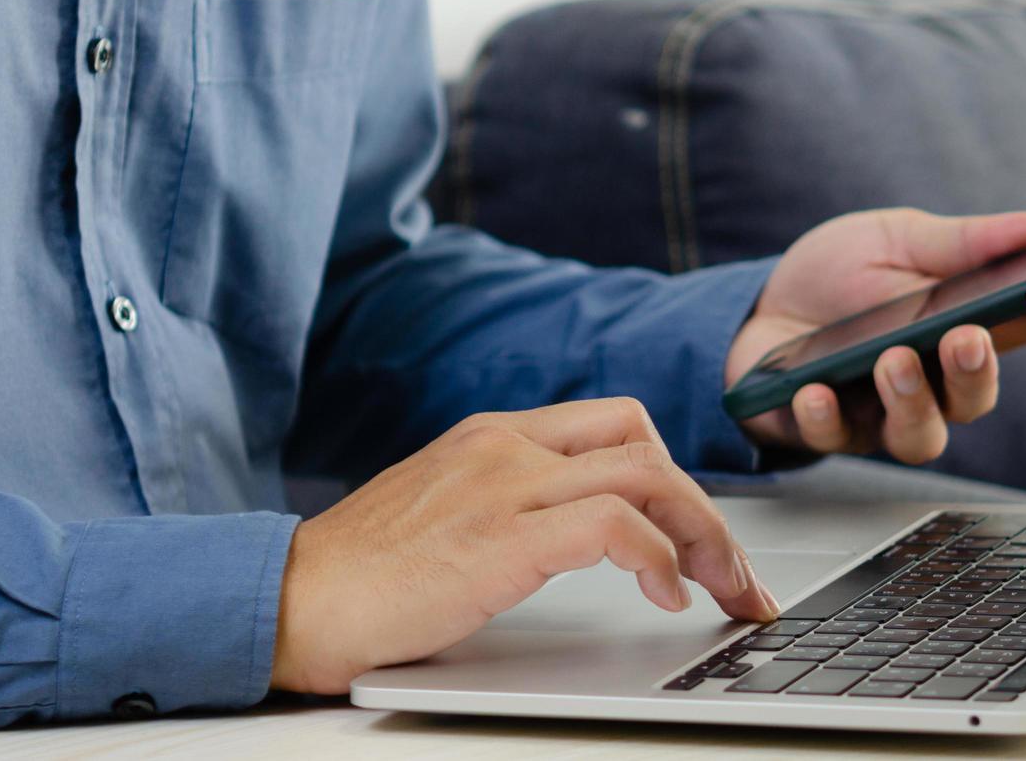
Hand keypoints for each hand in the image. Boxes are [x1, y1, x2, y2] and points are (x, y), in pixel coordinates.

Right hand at [270, 398, 779, 693]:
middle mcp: (505, 446)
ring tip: (722, 589)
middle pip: (643, 442)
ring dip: (705, 536)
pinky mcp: (499, 537)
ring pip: (646, 476)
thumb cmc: (363, 573)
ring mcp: (502, 484)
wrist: (291, 599)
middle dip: (706, 509)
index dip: (674, 478)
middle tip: (734, 575)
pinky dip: (658, 556)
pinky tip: (664, 592)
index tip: (702, 541)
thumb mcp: (448, 515)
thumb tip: (584, 537)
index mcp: (494, 437)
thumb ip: (510, 506)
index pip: (614, 425)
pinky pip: (614, 526)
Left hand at [726, 208, 1025, 462]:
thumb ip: (962, 243)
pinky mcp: (823, 429)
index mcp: (959, 327)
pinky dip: (825, 414)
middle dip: (978, 371)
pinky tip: (814, 389)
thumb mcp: (895, 240)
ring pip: (919, 435)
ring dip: (911, 400)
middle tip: (966, 336)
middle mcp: (930, 381)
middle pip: (976, 397)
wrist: (750, 308)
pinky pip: (833, 437)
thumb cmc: (833, 278)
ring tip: (891, 359)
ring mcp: (878, 412)